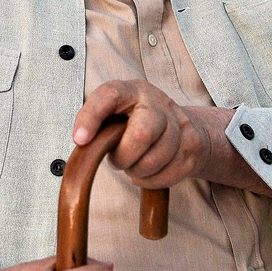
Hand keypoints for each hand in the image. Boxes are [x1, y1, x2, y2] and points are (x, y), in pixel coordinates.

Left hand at [73, 80, 271, 195]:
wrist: (186, 127)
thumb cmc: (136, 123)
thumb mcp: (116, 114)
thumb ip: (100, 124)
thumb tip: (83, 142)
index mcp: (131, 90)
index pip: (109, 95)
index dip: (92, 117)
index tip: (79, 140)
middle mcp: (157, 102)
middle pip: (142, 134)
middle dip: (124, 157)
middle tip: (118, 160)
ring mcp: (179, 123)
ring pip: (154, 160)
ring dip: (137, 171)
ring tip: (134, 164)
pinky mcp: (192, 146)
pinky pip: (167, 175)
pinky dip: (151, 181)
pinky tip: (149, 172)